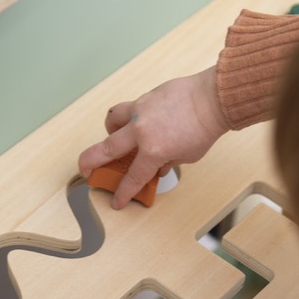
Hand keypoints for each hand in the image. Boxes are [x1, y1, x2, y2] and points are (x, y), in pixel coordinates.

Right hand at [78, 66, 227, 207]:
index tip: (116, 200)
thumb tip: (157, 165)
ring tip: (116, 136)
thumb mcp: (188, 156)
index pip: (133, 177)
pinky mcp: (145, 97)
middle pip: (106, 149)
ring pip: (112, 120)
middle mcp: (141, 131)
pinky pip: (129, 107)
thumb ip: (168, 161)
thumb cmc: (204, 128)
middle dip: (90, 163)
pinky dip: (130, 116)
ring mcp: (140, 111)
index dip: (123, 192)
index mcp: (154, 150)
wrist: (212, 99)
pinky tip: (142, 121)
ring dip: (110, 130)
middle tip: (86, 170)